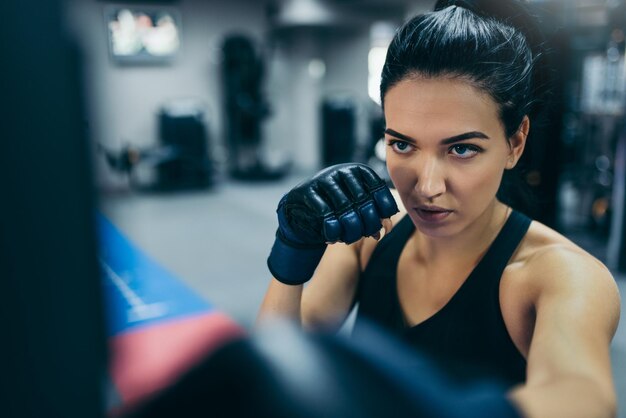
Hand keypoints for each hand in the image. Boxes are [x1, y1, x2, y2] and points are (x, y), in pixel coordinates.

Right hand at [267, 163, 398, 284]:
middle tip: (368, 235)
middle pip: (363, 200)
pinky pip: (325, 214)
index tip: (383, 224)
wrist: (302, 208)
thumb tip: (380, 232)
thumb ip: (371, 216)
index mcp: (358, 171)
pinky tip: (332, 238)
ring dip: (349, 230)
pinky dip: (332, 230)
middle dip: (368, 223)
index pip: (377, 187)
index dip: (384, 208)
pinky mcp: (308, 190)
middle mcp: (342, 171)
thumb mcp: (356, 208)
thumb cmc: (336, 208)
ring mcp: (324, 179)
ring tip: (348, 239)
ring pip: (344, 208)